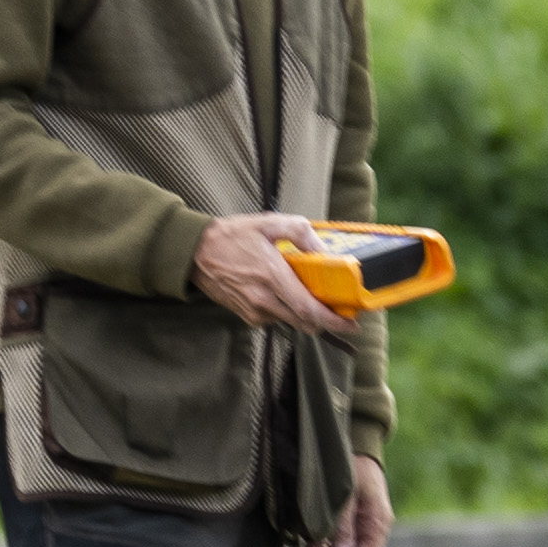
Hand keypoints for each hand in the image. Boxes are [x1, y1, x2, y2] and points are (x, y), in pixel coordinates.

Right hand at [191, 210, 353, 332]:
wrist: (195, 253)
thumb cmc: (232, 236)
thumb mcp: (268, 222)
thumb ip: (300, 232)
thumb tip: (323, 249)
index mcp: (272, 277)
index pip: (309, 310)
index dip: (334, 321)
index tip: (352, 324)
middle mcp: (264, 299)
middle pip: (305, 323)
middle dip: (325, 320)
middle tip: (340, 312)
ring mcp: (254, 311)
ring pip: (291, 321)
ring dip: (305, 314)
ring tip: (311, 296)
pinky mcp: (246, 316)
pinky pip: (275, 319)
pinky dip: (286, 310)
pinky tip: (283, 293)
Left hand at [310, 453, 393, 546]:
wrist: (357, 446)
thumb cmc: (353, 466)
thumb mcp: (346, 496)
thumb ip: (343, 528)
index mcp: (377, 525)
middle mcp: (374, 530)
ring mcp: (365, 528)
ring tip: (310, 541)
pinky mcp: (355, 523)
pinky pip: (343, 545)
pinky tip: (316, 537)